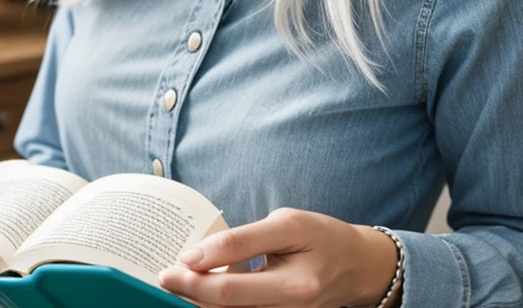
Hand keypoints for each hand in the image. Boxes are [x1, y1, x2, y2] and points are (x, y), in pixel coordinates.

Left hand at [158, 207, 399, 307]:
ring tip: (179, 284)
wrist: (358, 268)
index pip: (234, 284)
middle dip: (190, 293)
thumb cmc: (321, 237)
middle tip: (164, 277)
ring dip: (202, 301)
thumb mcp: (287, 223)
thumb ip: (244, 240)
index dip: (198, 275)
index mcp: (294, 282)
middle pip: (229, 307)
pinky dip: (222, 304)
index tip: (172, 265)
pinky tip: (206, 291)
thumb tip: (198, 255)